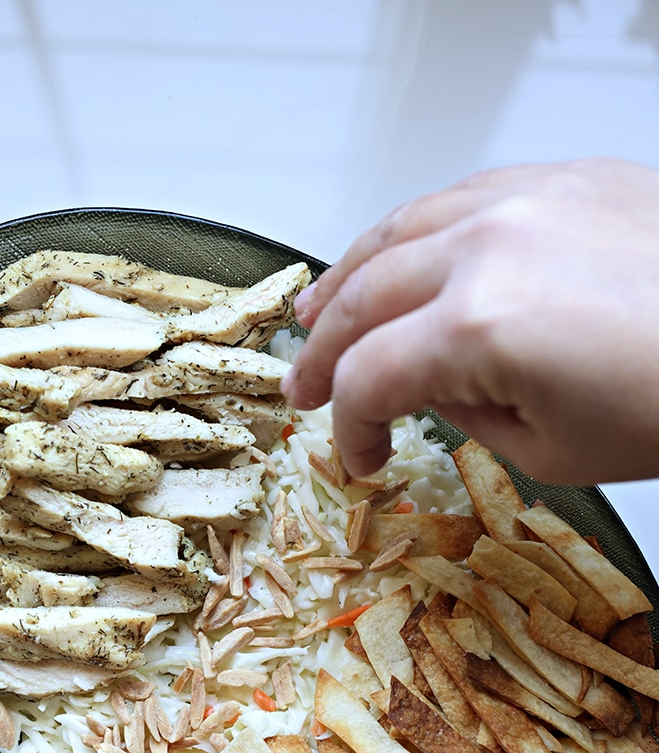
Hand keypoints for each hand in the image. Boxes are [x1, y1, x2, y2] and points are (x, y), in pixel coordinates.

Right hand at [282, 158, 658, 484]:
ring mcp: (526, 198)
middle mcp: (490, 246)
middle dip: (323, 352)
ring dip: (348, 278)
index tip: (359, 458)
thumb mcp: (554, 449)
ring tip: (320, 310)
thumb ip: (468, 415)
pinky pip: (458, 196)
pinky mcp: (565, 178)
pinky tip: (401, 256)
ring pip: (398, 230)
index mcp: (481, 326)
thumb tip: (431, 390)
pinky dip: (413, 233)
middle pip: (364, 297)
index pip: (369, 378)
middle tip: (304, 387)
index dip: (348, 429)